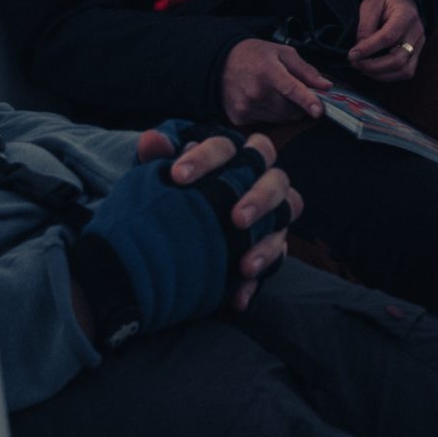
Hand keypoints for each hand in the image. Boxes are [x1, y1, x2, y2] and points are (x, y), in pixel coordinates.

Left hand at [134, 125, 302, 310]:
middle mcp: (262, 180)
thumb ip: (157, 158)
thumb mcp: (161, 179)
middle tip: (236, 218)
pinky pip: (274, 261)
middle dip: (259, 198)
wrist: (175, 235)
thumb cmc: (175, 195)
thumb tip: (152, 139)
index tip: (177, 175)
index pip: (230, 147)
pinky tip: (235, 297)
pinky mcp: (270, 246)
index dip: (207, 158)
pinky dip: (255, 282)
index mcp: (235, 157)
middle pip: (275, 180)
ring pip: (285, 219)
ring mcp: (272, 215)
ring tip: (244, 265)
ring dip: (267, 242)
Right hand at [219, 38, 329, 125]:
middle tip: (290, 91)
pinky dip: (270, 114)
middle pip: (291, 111)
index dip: (308, 101)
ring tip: (273, 93)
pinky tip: (261, 100)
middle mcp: (256, 92)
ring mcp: (246, 107)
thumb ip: (306, 70)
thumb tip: (325, 86)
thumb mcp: (283, 53)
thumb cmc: (254, 55)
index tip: (319, 111)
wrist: (220, 62)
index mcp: (268, 72)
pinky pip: (266, 123)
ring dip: (284, 110)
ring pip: (281, 119)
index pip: (292, 90)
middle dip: (298, 104)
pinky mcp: (239, 118)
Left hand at [349, 0, 424, 82]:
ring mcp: (419, 44)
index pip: (388, 37)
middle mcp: (417, 32)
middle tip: (355, 64)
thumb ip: (365, 27)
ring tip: (362, 69)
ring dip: (380, 74)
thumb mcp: (370, 5)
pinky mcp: (416, 53)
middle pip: (398, 59)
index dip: (368, 49)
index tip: (351, 55)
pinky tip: (374, 71)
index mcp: (406, 14)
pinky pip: (406, 72)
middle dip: (373, 66)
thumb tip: (359, 51)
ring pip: (404, 70)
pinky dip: (388, 76)